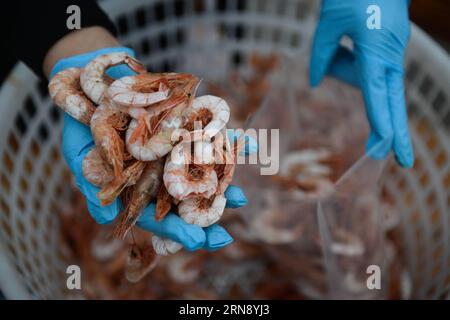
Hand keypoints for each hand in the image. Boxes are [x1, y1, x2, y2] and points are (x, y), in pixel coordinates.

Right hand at [50, 49, 256, 250]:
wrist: (91, 83)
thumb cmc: (82, 127)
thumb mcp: (82, 159)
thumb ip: (94, 188)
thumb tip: (108, 217)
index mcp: (139, 187)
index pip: (159, 216)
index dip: (177, 230)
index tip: (198, 241)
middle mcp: (160, 172)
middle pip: (186, 200)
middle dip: (205, 215)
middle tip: (225, 233)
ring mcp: (174, 149)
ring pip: (202, 170)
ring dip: (222, 183)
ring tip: (240, 198)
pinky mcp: (185, 124)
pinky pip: (210, 133)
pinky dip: (231, 139)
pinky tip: (251, 145)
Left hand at [310, 0, 413, 167]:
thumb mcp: (330, 22)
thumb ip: (322, 55)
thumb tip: (316, 83)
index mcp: (377, 51)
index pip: (377, 95)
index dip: (380, 122)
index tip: (384, 147)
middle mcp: (389, 56)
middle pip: (392, 101)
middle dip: (395, 130)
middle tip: (400, 161)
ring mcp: (391, 52)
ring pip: (371, 79)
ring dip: (347, 69)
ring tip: (342, 36)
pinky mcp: (387, 47)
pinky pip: (369, 65)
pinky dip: (351, 62)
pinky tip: (346, 38)